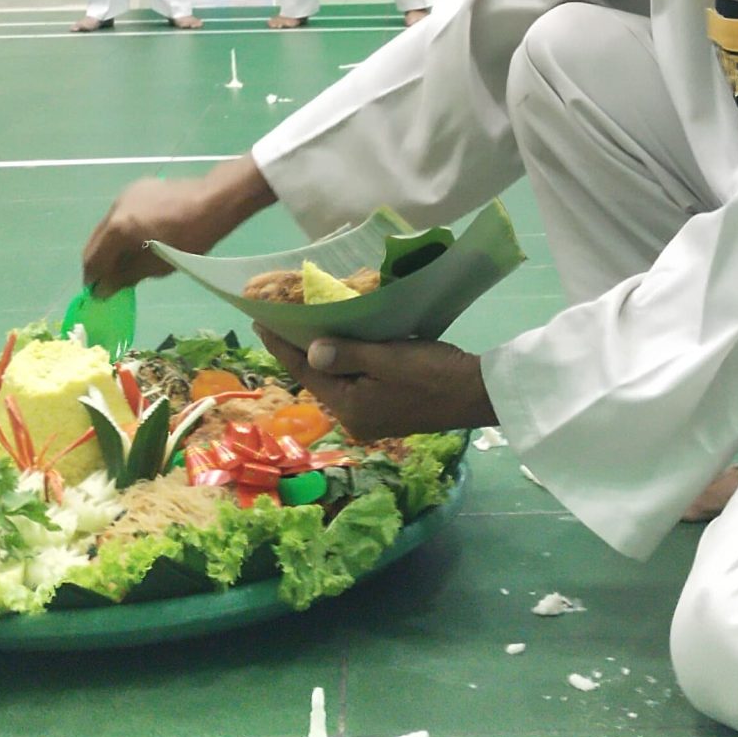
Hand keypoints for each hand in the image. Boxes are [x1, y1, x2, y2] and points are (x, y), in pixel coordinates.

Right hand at [80, 157, 277, 292]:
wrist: (214, 200)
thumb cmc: (190, 238)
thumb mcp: (158, 265)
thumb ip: (126, 276)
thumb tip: (104, 288)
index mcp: (118, 228)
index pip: (93, 257)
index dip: (93, 277)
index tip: (97, 293)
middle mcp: (115, 208)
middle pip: (96, 239)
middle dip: (98, 261)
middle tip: (106, 281)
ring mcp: (125, 195)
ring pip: (108, 225)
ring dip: (110, 245)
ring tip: (123, 262)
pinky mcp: (138, 188)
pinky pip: (122, 213)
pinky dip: (122, 229)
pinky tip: (136, 239)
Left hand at [255, 327, 497, 439]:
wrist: (478, 393)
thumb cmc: (434, 374)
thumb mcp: (388, 358)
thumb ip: (347, 354)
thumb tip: (310, 351)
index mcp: (351, 408)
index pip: (306, 372)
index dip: (282, 345)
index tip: (260, 321)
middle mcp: (356, 418)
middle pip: (318, 379)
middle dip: (298, 350)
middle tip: (278, 318)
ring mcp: (373, 415)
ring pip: (336, 380)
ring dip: (321, 355)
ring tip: (303, 327)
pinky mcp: (388, 408)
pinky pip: (355, 382)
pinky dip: (344, 362)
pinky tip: (341, 343)